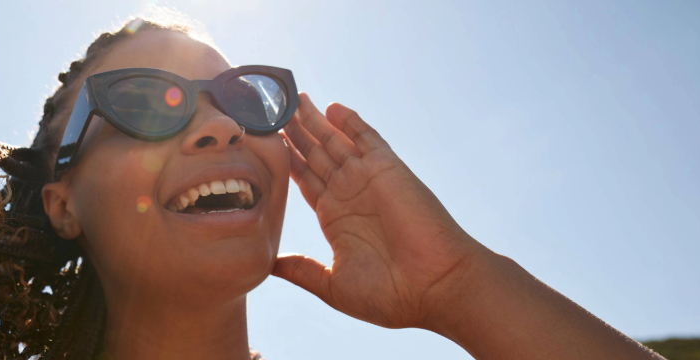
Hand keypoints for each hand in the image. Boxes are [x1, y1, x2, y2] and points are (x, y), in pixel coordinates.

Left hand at [273, 94, 663, 358]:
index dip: (285, 159)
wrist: (437, 288)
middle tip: (269, 107)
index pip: (304, 178)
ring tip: (290, 99)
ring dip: (313, 121)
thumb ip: (302, 270)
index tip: (262, 141)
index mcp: (335, 217)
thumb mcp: (333, 285)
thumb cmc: (391, 295)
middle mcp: (350, 193)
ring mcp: (368, 179)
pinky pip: (367, 139)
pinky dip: (351, 122)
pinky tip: (331, 107)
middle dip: (293, 131)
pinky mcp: (388, 170)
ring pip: (334, 141)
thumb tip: (268, 264)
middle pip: (314, 153)